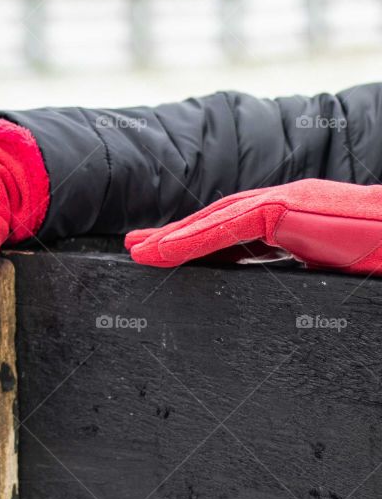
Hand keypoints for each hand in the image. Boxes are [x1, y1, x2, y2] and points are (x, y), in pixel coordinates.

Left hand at [126, 179, 381, 273]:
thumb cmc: (377, 257)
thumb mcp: (325, 269)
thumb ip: (295, 271)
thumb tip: (274, 297)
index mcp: (294, 220)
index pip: (235, 230)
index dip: (200, 241)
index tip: (169, 253)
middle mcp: (283, 204)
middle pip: (217, 220)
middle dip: (176, 234)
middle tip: (139, 248)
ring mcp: (284, 201)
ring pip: (216, 219)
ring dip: (175, 236)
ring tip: (141, 252)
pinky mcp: (286, 207)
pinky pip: (230, 224)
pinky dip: (195, 237)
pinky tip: (167, 250)